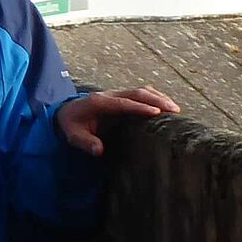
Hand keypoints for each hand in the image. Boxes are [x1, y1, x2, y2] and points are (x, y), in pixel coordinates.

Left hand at [57, 85, 181, 155]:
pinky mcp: (121, 96)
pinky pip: (140, 93)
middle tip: (174, 110)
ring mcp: (115, 93)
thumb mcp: (73, 136)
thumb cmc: (71, 125)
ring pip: (140, 91)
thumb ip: (85, 142)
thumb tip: (99, 150)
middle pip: (136, 93)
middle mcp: (108, 95)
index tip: (157, 112)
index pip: (122, 103)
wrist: (66, 112)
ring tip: (175, 108)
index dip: (140, 107)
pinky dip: (154, 97)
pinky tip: (166, 105)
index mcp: (98, 103)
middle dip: (156, 100)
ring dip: (159, 97)